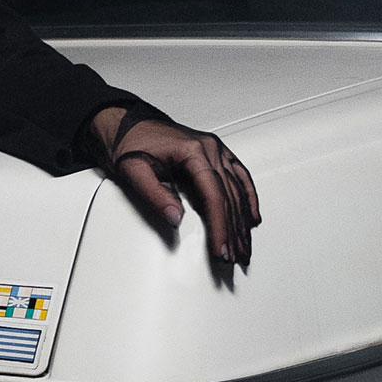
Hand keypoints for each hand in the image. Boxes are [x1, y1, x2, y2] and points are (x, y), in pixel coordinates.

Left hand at [88, 103, 260, 267]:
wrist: (128, 125)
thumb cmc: (130, 144)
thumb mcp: (134, 171)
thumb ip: (155, 195)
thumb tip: (176, 218)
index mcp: (193, 151)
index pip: (213, 195)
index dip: (219, 225)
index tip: (221, 248)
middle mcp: (210, 149)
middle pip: (229, 196)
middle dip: (233, 231)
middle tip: (233, 256)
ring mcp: (216, 151)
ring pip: (237, 190)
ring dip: (242, 221)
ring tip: (243, 247)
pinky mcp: (216, 154)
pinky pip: (240, 177)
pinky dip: (248, 198)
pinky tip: (253, 217)